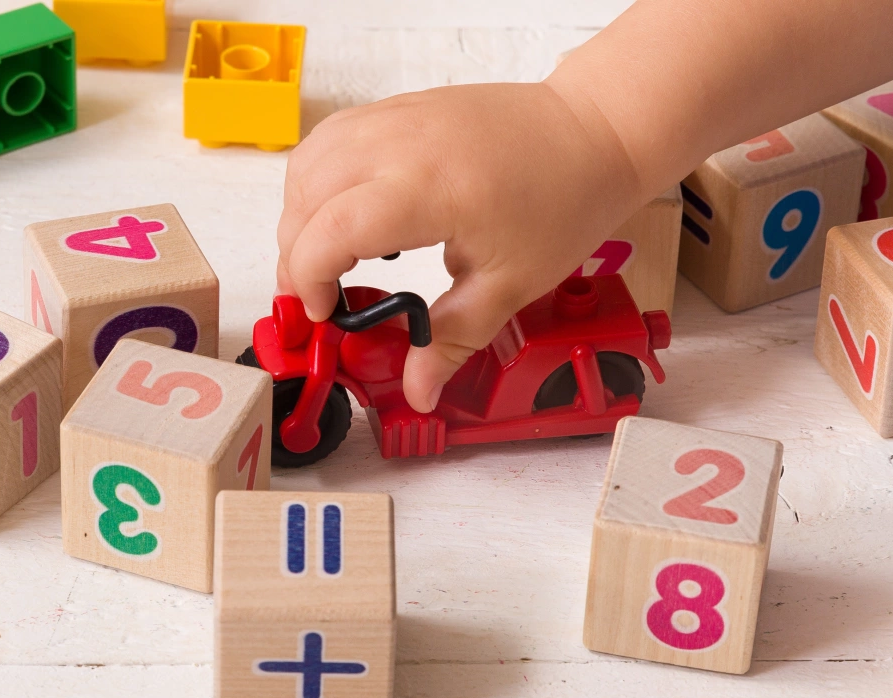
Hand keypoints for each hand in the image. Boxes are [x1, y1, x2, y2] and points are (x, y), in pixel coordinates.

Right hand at [274, 81, 645, 411]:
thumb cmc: (562, 198)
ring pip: (306, 166)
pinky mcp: (396, 109)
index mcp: (428, 190)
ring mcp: (394, 119)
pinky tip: (345, 214)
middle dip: (297, 257)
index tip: (324, 314)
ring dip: (300, 216)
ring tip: (330, 259)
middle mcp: (399, 145)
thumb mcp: (510, 286)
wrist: (595, 131)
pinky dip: (318, 182)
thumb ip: (452, 340)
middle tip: (321, 300)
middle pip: (304, 200)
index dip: (309, 279)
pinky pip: (329, 142)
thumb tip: (418, 393)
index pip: (328, 231)